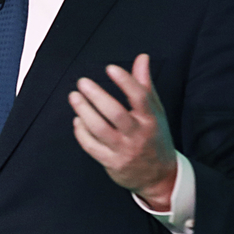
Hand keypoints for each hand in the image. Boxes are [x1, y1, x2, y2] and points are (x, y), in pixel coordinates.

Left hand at [68, 53, 177, 210]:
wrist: (159, 176)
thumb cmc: (154, 136)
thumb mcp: (155, 111)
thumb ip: (145, 85)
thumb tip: (141, 57)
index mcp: (151, 119)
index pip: (140, 97)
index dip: (125, 82)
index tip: (110, 68)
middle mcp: (138, 134)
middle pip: (116, 113)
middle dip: (97, 96)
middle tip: (82, 82)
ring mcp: (124, 150)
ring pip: (100, 130)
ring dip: (84, 111)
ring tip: (74, 97)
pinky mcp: (111, 162)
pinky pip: (92, 146)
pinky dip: (81, 132)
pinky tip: (77, 119)